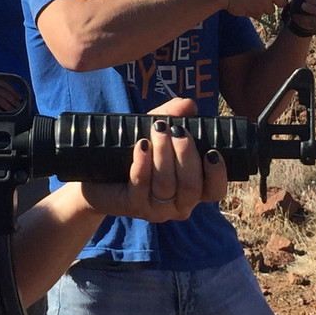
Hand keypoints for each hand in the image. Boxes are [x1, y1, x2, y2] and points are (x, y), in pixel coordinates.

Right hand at [0, 78, 23, 110]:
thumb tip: (10, 94)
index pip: (8, 86)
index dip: (15, 93)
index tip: (20, 99)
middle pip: (7, 95)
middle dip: (15, 101)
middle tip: (20, 107)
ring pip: (2, 102)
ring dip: (10, 107)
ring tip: (14, 111)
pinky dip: (1, 111)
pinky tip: (4, 114)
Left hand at [80, 97, 227, 220]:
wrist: (99, 174)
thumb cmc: (138, 151)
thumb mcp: (158, 130)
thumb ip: (174, 115)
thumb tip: (189, 105)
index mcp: (193, 189)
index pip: (215, 191)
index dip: (217, 173)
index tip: (211, 151)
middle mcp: (179, 204)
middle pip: (191, 186)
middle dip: (186, 155)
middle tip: (177, 130)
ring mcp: (156, 209)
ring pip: (167, 185)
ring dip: (163, 154)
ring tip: (158, 130)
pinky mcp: (132, 205)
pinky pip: (141, 184)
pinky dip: (143, 162)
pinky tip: (141, 145)